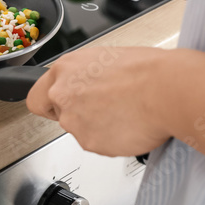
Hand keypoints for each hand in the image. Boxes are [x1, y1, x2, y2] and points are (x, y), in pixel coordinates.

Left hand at [27, 46, 204, 161]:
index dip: (50, 105)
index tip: (56, 109)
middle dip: (79, 115)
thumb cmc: (147, 70)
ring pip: (81, 131)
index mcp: (64, 70)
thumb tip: (87, 85)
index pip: (37, 98)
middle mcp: (63, 95)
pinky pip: (98, 145)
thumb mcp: (105, 60)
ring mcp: (74, 121)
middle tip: (105, 110)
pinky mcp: (90, 142)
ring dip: (98, 127)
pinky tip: (129, 125)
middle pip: (60, 116)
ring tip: (124, 113)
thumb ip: (85, 76)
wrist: (166, 90)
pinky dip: (113, 140)